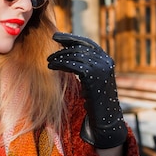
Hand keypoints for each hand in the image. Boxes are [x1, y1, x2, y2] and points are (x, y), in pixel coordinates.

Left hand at [47, 32, 126, 148]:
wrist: (106, 119)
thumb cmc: (96, 101)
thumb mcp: (93, 80)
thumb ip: (86, 66)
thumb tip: (68, 54)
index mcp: (107, 60)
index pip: (87, 43)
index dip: (71, 38)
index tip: (56, 37)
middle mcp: (106, 61)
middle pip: (79, 48)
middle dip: (62, 50)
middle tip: (49, 55)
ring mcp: (101, 68)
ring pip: (75, 56)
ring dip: (59, 57)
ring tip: (48, 61)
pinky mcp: (93, 76)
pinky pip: (73, 65)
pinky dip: (60, 64)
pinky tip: (51, 66)